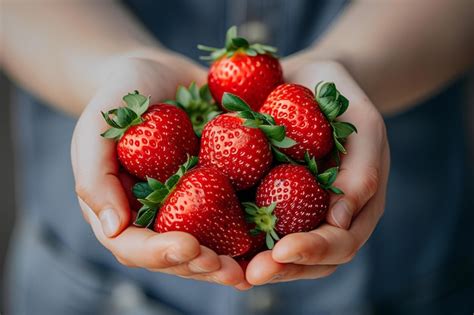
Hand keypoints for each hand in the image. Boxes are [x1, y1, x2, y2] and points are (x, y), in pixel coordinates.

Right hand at [71, 52, 250, 289]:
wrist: (157, 73)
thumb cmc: (119, 97)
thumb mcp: (96, 129)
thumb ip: (96, 177)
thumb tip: (112, 230)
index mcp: (123, 210)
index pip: (135, 247)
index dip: (160, 254)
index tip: (189, 245)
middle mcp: (158, 215)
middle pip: (177, 256)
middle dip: (202, 266)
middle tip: (231, 270)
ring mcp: (190, 204)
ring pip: (209, 243)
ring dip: (231, 259)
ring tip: (258, 266)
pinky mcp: (219, 188)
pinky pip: (235, 211)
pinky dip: (254, 228)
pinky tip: (275, 235)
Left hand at [245, 59, 389, 284]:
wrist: (310, 81)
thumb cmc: (343, 100)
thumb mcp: (365, 127)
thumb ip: (362, 171)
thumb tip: (338, 222)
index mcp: (353, 208)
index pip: (339, 243)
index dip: (314, 251)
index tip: (284, 250)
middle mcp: (321, 217)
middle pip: (306, 260)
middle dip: (280, 269)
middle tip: (250, 274)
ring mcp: (292, 209)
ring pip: (277, 250)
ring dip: (254, 261)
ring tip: (227, 268)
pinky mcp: (263, 195)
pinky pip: (248, 221)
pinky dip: (232, 234)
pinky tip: (209, 237)